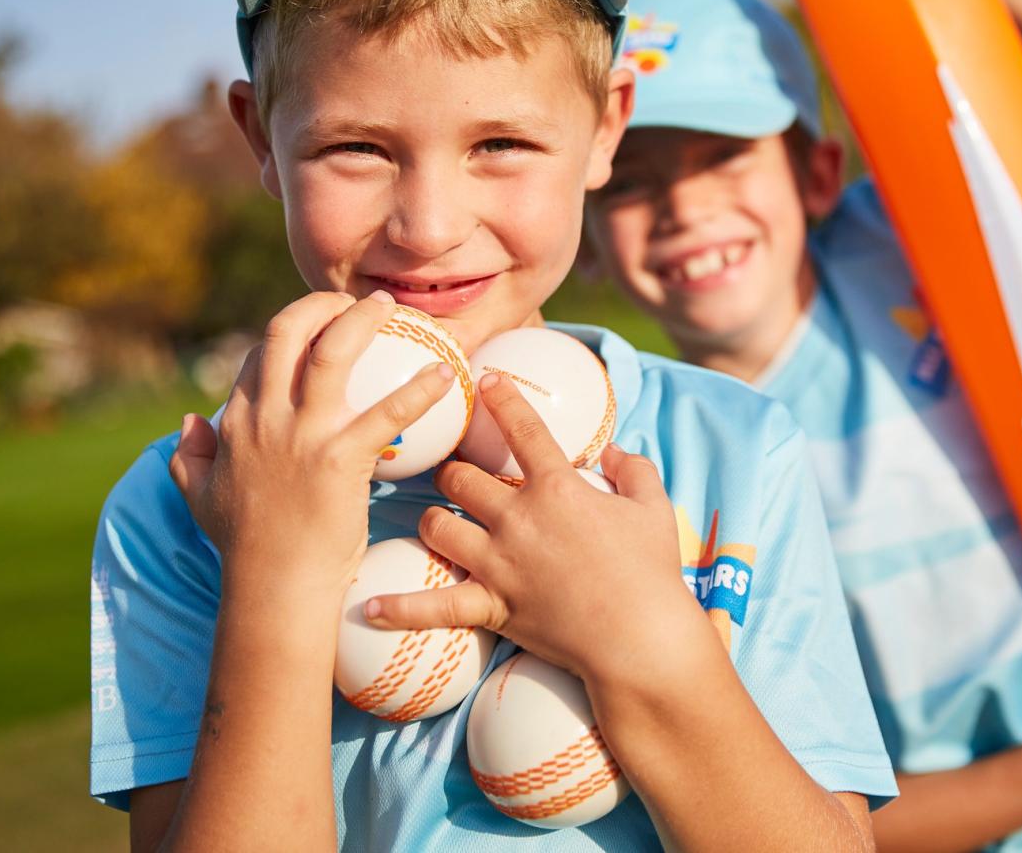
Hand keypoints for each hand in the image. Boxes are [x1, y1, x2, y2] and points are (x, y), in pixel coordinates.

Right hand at [168, 290, 458, 600]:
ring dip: (364, 320)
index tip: (319, 326)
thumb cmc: (245, 548)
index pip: (260, 356)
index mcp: (235, 423)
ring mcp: (302, 434)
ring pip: (332, 352)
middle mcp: (265, 418)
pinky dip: (419, 389)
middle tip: (358, 303)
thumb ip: (189, 456)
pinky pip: (386, 411)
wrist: (274, 588)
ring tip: (395, 309)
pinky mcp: (339, 458)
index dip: (290, 332)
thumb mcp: (201, 497)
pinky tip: (445, 376)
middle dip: (321, 304)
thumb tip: (190, 421)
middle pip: (288, 332)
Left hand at [363, 373, 698, 685]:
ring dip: (433, 519)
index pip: (523, 429)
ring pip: (438, 526)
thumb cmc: (652, 573)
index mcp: (558, 488)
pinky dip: (399, 608)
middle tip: (455, 473)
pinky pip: (434, 606)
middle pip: (462, 478)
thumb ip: (634, 471)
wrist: (640, 640)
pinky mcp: (491, 606)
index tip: (485, 380)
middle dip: (453, 470)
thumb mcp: (654, 508)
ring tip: (437, 521)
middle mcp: (519, 518)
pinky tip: (368, 607)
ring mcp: (499, 563)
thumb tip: (615, 451)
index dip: (502, 399)